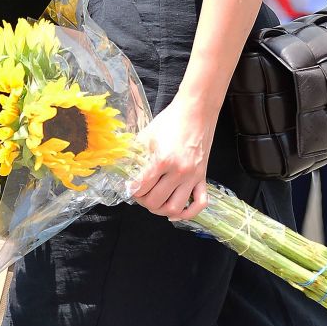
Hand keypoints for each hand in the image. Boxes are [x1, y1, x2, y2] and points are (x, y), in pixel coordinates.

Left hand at [129, 94, 215, 219]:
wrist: (196, 111)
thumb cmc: (170, 121)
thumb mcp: (146, 135)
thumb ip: (134, 155)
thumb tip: (122, 170)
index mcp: (162, 160)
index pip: (141, 188)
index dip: (131, 190)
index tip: (130, 186)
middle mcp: (179, 172)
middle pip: (155, 202)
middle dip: (143, 201)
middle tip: (140, 193)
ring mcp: (193, 176)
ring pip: (175, 208)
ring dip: (161, 209)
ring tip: (155, 201)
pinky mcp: (203, 177)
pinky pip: (200, 204)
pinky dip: (188, 214)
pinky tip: (176, 212)